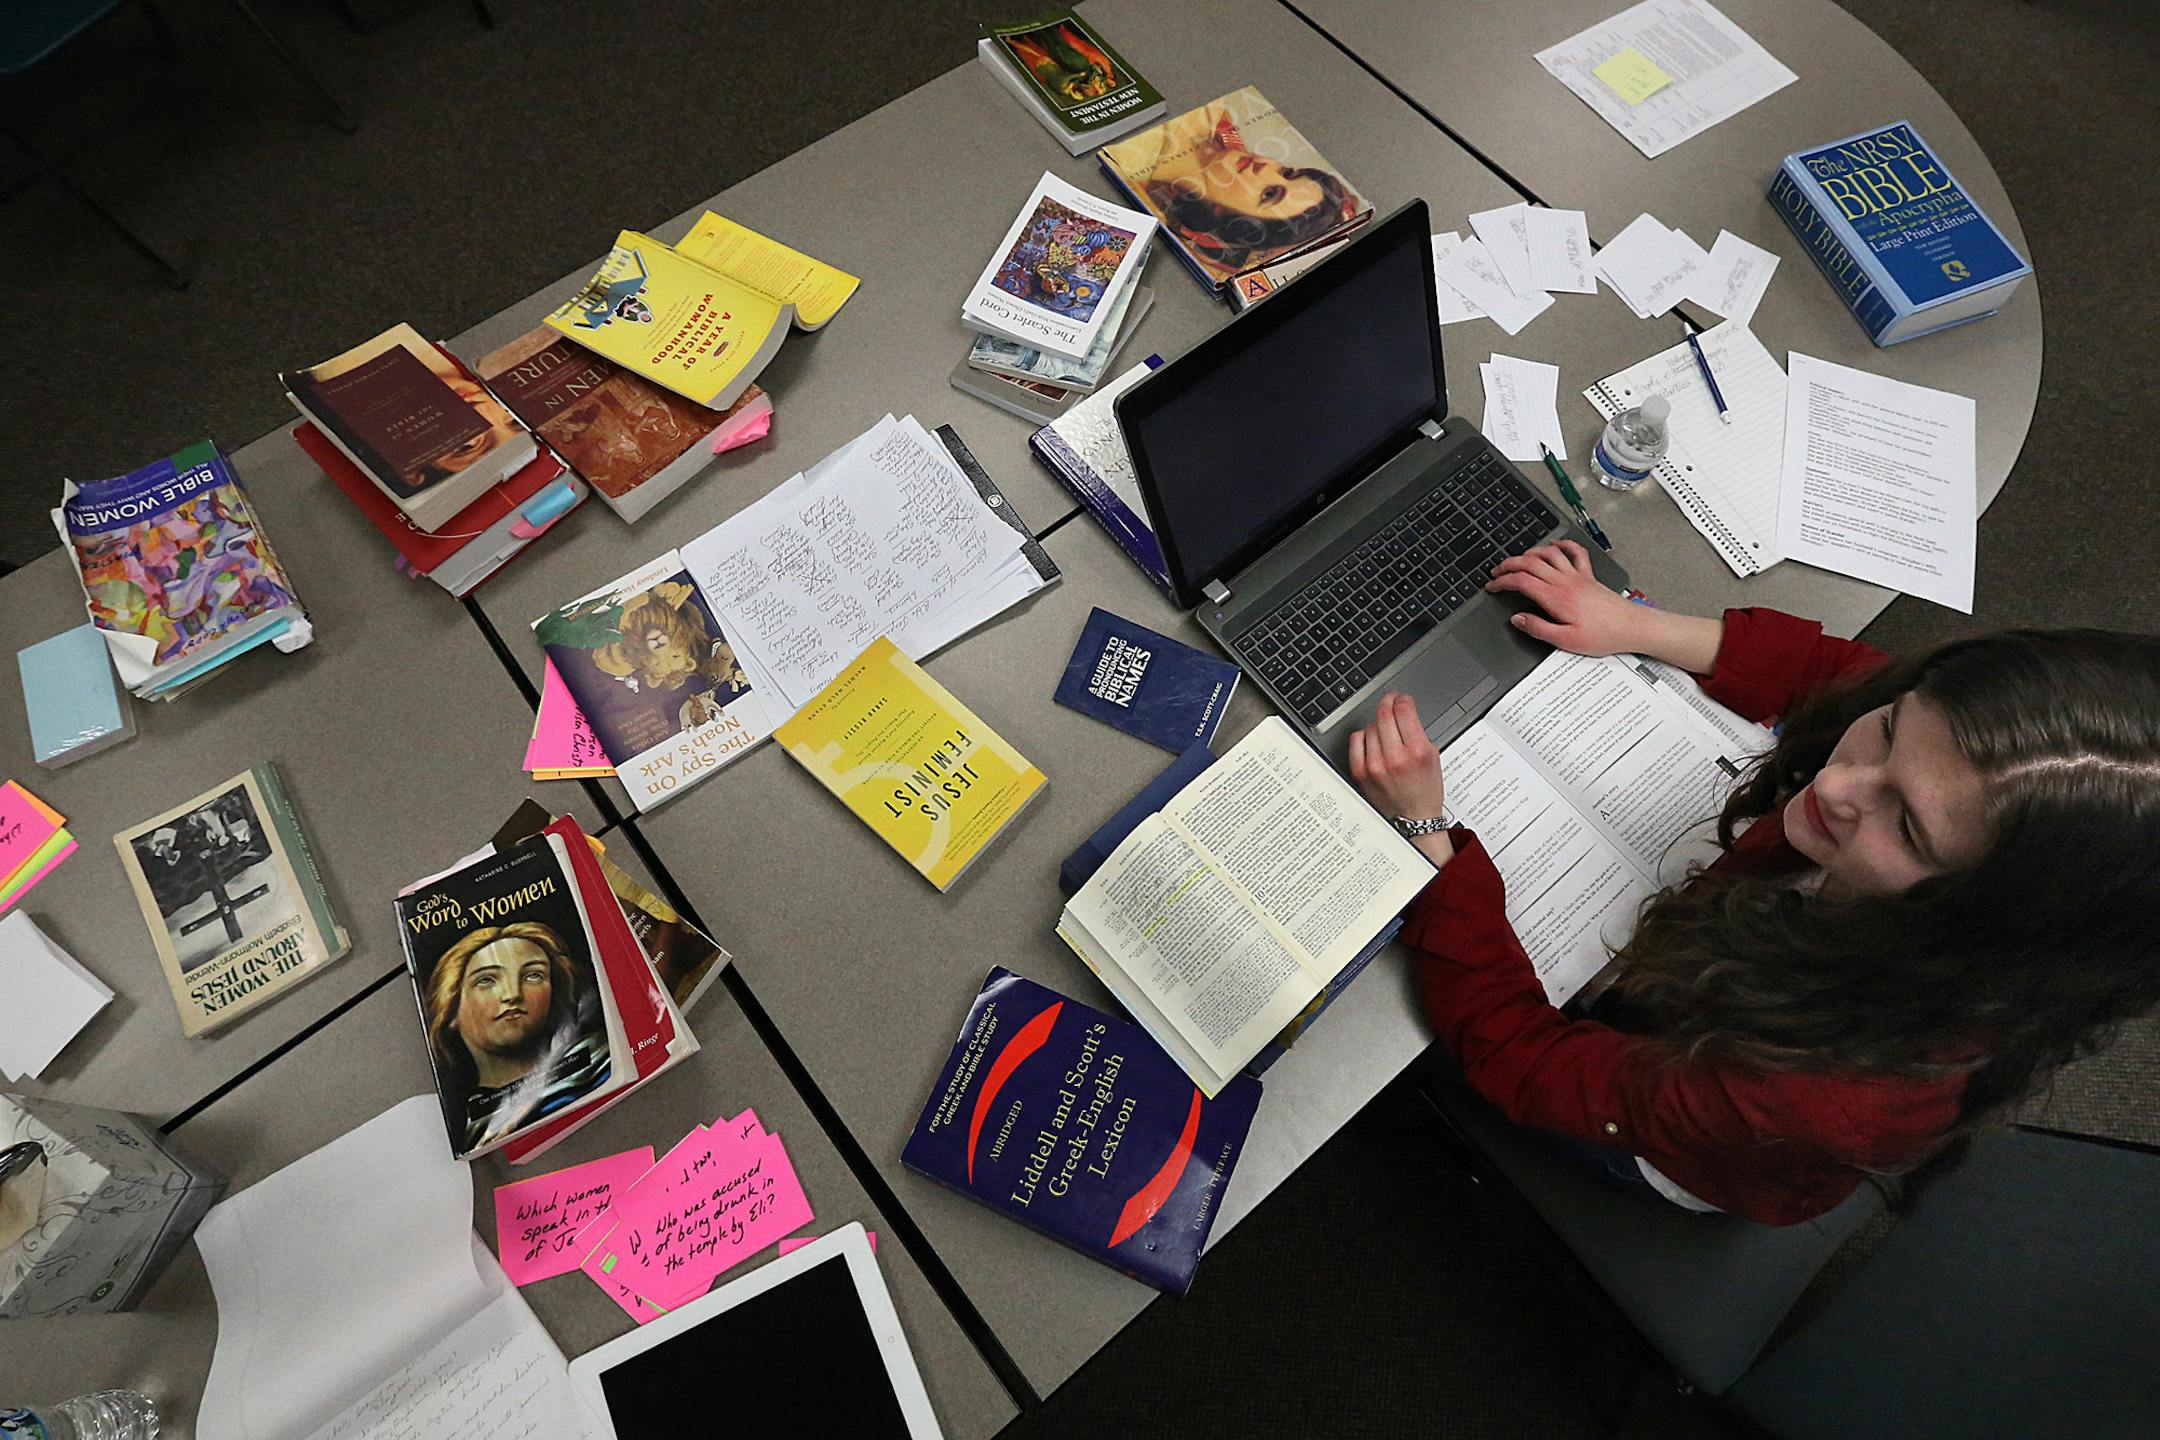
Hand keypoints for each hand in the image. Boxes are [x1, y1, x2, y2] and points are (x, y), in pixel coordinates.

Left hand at [1349, 692, 1446, 819]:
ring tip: (1386, 730)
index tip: (1402, 698)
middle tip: (1390, 700)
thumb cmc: (1425, 790)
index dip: (1402, 699)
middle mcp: (1395, 758)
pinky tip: (1372, 739)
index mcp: (1417, 752)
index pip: (1404, 711)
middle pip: (1384, 715)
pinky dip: (1364, 735)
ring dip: (1378, 722)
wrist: (1413, 819)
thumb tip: (1403, 710)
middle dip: (1388, 702)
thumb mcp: (1433, 757)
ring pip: (1370, 726)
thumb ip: (1418, 732)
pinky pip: (1356, 740)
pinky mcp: (1360, 773)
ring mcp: (1375, 766)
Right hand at [1486, 541, 1642, 655]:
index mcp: (1556, 598)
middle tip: (1497, 571)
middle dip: (1508, 564)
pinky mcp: (1589, 576)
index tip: (1492, 586)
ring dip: (1529, 553)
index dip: (1502, 582)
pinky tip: (1555, 545)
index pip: (1521, 582)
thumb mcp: (1566, 641)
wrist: (1631, 627)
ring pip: (1549, 554)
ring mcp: (1578, 576)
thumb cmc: (1603, 636)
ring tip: (1518, 559)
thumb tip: (1518, 619)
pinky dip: (1563, 545)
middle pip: (1530, 563)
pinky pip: (1575, 553)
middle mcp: (1565, 582)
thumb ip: (1538, 628)